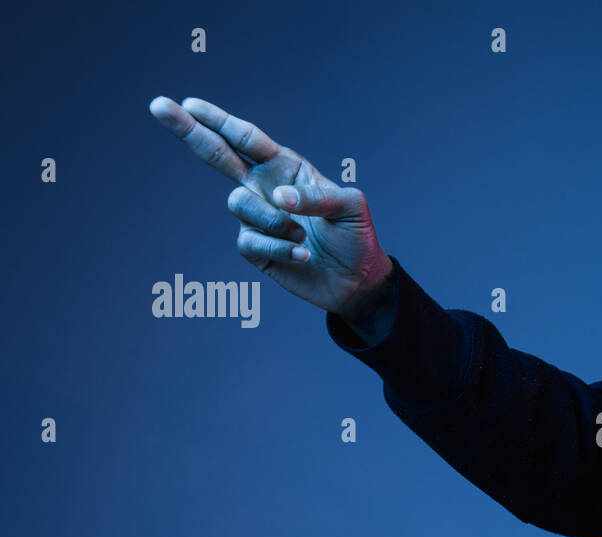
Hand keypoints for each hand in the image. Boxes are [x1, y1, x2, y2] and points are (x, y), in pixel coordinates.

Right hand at [148, 96, 392, 317]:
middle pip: (217, 154)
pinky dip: (279, 248)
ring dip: (273, 220)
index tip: (189, 104)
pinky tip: (302, 254)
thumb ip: (317, 197)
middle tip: (157, 105)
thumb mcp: (351, 207)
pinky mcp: (256, 248)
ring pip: (238, 205)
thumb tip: (277, 198)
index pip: (247, 139)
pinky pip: (250, 241)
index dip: (219, 121)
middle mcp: (265, 188)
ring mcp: (257, 218)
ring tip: (304, 235)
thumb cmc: (357, 237)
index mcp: (286, 168)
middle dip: (188, 130)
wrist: (357, 281)